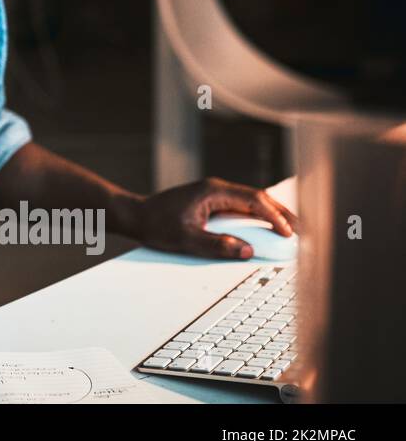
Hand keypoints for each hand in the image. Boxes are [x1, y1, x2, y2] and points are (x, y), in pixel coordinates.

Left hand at [131, 177, 297, 258]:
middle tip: (304, 231)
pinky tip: (268, 229)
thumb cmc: (156, 225)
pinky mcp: (211, 202)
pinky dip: (258, 218)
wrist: (136, 215)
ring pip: (252, 202)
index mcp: (213, 192)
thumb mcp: (186, 239)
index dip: (274, 217)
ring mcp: (214, 194)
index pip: (253, 200)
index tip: (288, 234)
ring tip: (293, 231)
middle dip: (282, 214)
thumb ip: (217, 245)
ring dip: (272, 215)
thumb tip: (247, 251)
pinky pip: (241, 208)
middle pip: (258, 198)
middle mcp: (216, 189)